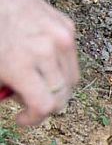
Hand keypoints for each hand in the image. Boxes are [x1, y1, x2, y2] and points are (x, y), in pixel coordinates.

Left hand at [0, 0, 78, 125]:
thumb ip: (6, 89)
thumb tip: (22, 104)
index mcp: (21, 64)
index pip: (46, 106)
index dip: (35, 118)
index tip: (23, 118)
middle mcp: (47, 52)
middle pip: (63, 95)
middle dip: (46, 102)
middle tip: (27, 97)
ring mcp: (62, 38)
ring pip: (72, 78)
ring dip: (56, 84)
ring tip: (36, 77)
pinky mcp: (68, 26)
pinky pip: (71, 56)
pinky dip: (59, 62)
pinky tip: (40, 56)